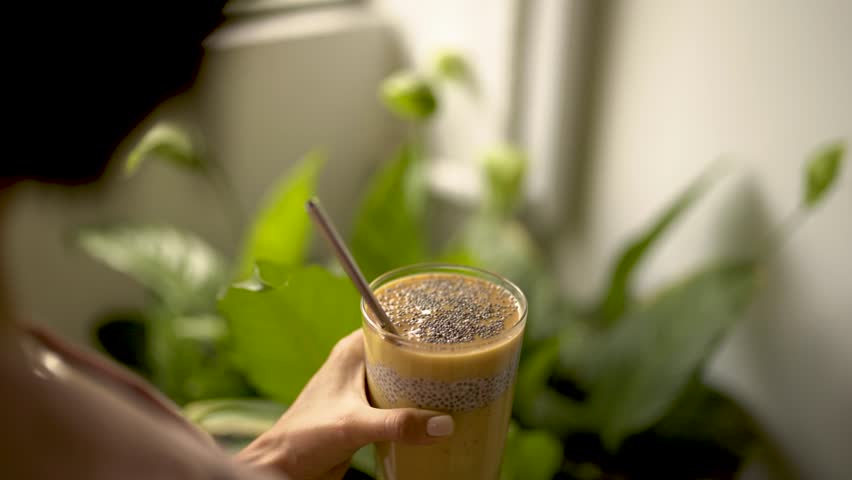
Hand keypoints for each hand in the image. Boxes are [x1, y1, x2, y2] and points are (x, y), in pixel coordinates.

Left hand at [237, 330, 454, 479]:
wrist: (284, 467)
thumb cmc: (304, 436)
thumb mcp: (354, 424)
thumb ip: (397, 424)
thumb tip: (442, 424)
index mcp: (351, 352)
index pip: (390, 324)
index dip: (418, 326)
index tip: (448, 331)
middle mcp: (358, 365)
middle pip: (401, 353)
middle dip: (428, 358)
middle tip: (461, 363)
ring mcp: (363, 390)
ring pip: (402, 379)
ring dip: (423, 386)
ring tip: (457, 386)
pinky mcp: (367, 414)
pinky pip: (398, 403)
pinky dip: (416, 408)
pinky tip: (436, 414)